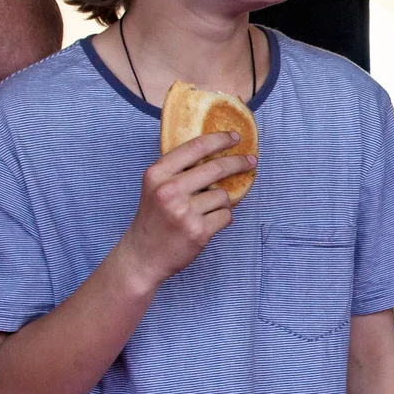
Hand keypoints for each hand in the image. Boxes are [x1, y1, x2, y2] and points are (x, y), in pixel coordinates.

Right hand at [109, 131, 252, 290]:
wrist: (142, 256)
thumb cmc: (153, 219)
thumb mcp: (155, 187)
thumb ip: (177, 170)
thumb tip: (215, 151)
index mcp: (157, 174)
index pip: (195, 147)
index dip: (219, 139)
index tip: (235, 137)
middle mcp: (169, 190)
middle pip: (216, 168)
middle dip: (238, 163)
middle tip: (250, 161)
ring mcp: (184, 212)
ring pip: (223, 196)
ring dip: (222, 202)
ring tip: (206, 212)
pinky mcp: (198, 231)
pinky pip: (226, 216)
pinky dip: (222, 219)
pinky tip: (208, 224)